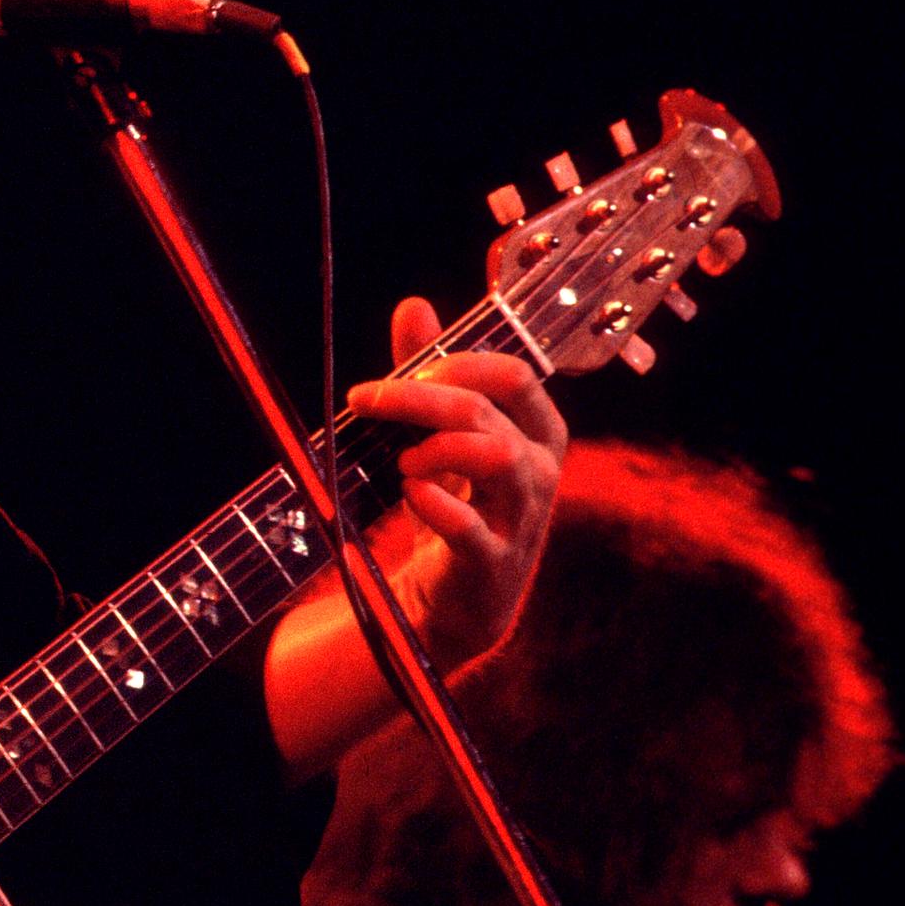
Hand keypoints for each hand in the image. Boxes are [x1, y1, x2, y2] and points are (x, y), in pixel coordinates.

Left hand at [346, 296, 566, 666]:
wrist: (454, 599)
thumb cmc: (456, 505)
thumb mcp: (442, 436)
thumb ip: (429, 375)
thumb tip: (414, 306)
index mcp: (535, 433)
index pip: (514, 374)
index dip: (455, 363)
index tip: (402, 372)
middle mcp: (539, 470)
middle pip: (488, 410)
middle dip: (420, 397)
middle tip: (366, 399)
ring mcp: (521, 518)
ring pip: (498, 458)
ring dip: (439, 446)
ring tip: (403, 459)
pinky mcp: (491, 563)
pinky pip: (472, 527)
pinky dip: (435, 505)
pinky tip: (410, 494)